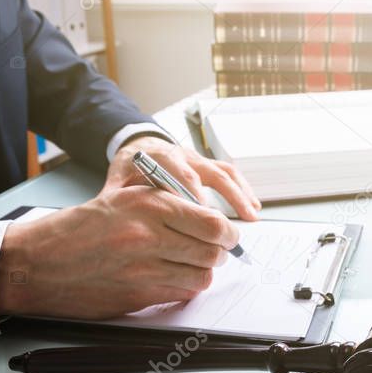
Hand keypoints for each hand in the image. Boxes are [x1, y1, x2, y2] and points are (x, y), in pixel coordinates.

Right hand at [0, 186, 238, 318]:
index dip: (227, 232)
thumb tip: (209, 218)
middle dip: (218, 253)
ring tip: (190, 265)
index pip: (212, 222)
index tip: (227, 234)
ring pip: (202, 276)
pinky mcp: (138, 295)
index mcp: (148, 204)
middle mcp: (148, 234)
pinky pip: (181, 294)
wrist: (38, 262)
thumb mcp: (122, 199)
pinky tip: (171, 279)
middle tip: (213, 252)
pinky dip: (184, 288)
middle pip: (212, 251)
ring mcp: (143, 268)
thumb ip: (166, 204)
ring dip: (202, 273)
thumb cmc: (79, 229)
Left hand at [104, 135, 260, 220]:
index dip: (196, 197)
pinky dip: (243, 190)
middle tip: (232, 225)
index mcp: (162, 159)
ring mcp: (199, 159)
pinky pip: (230, 174)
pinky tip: (253, 207)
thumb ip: (121, 199)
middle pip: (211, 174)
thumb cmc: (130, 169)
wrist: (138, 147)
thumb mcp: (118, 182)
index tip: (203, 220)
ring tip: (252, 216)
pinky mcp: (209, 164)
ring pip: (225, 173)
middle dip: (227, 198)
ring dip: (241, 194)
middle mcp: (185, 156)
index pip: (182, 176)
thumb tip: (122, 223)